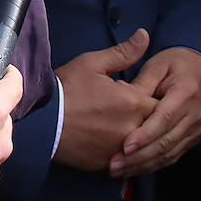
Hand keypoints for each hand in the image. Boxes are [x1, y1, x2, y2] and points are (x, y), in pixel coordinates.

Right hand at [54, 29, 156, 170]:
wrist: (40, 120)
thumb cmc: (65, 89)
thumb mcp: (93, 63)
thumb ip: (124, 52)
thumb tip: (145, 35)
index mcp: (133, 102)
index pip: (161, 102)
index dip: (153, 97)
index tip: (140, 93)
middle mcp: (131, 129)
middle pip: (154, 126)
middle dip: (147, 118)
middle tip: (127, 110)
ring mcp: (119, 149)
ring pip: (139, 144)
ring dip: (135, 136)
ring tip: (115, 125)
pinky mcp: (106, 164)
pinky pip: (123, 159)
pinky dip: (121, 151)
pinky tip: (107, 140)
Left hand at [111, 47, 200, 177]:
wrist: (198, 69)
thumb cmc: (174, 65)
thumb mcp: (156, 65)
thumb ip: (140, 83)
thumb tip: (119, 92)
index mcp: (186, 92)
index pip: (165, 118)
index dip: (145, 135)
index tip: (125, 146)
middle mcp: (195, 114)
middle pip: (166, 141)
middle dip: (139, 156)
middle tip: (115, 164)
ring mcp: (196, 129)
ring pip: (168, 153)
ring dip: (143, 165)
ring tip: (119, 170)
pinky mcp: (192, 138)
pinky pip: (172, 156)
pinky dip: (152, 165)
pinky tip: (133, 168)